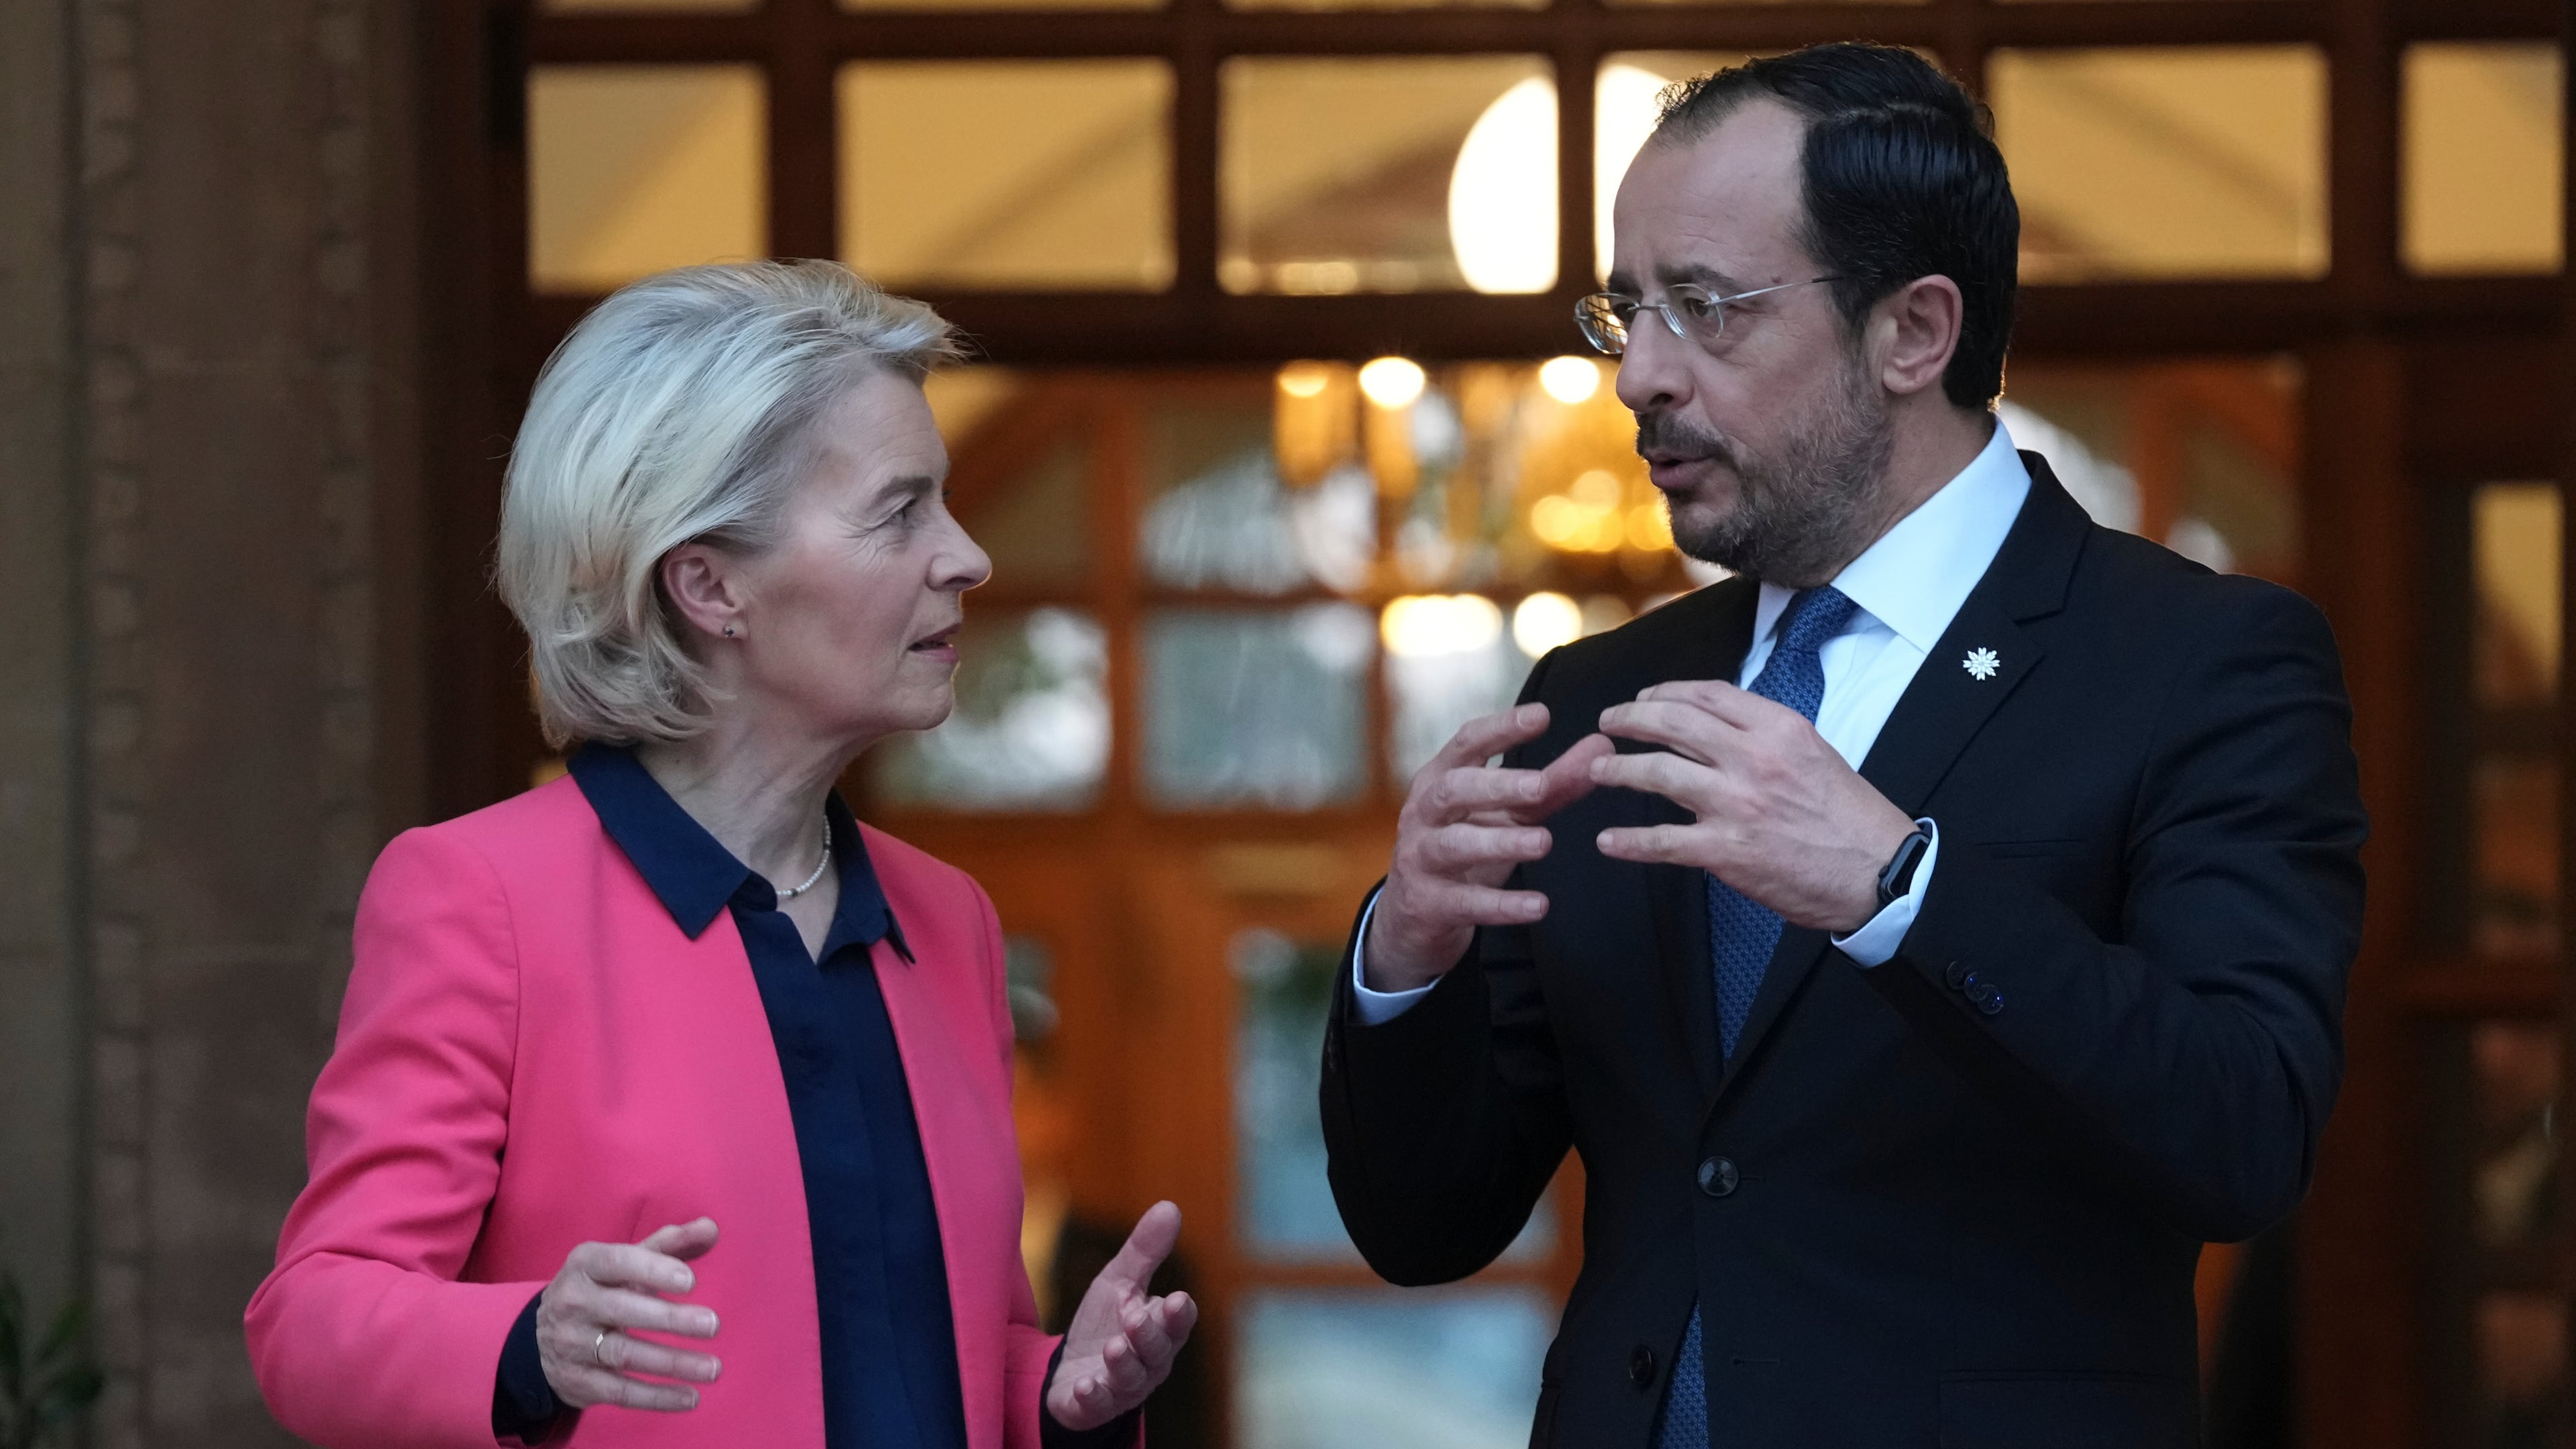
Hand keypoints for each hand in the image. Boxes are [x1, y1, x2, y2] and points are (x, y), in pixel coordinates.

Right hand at [535, 1218, 722, 1411]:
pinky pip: (620, 1391)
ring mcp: (571, 1344)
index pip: (617, 1262)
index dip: (653, 1270)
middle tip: (712, 1325)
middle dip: (670, 1319)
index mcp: (585, 1264)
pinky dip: (657, 1397)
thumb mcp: (627, 1261)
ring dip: (672, 1363)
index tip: (691, 1281)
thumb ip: (670, 1244)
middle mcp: (573, 1302)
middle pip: (623, 1310)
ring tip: (713, 1368)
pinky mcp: (578, 1381)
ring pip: (624, 1354)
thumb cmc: (602, 1288)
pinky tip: (690, 1397)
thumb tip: (711, 1228)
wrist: (544, 1337)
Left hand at [1047, 1202, 1198, 1430]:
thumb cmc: (1104, 1324)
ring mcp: (1122, 1388)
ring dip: (1124, 1364)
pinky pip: (1099, 1406)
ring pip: (1132, 1379)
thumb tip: (1170, 1206)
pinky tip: (1087, 1385)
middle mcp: (1149, 1363)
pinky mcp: (1094, 1406)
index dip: (1178, 1314)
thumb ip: (1144, 1251)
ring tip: (1113, 1347)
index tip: (1176, 1298)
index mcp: (1160, 1330)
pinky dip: (1094, 1397)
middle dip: (1149, 1336)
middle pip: (1158, 1352)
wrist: (1070, 1371)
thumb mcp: (1119, 1282)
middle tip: (1136, 1318)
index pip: (1177, 1322)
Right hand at [1366, 704, 1613, 991]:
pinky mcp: (1427, 904)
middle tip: (1541, 785)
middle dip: (1496, 785)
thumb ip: (1552, 784)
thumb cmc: (1466, 846)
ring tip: (1545, 842)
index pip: (1466, 743)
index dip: (1501, 728)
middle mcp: (1423, 813)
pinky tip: (1539, 906)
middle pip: (1453, 790)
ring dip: (1499, 842)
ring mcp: (1420, 858)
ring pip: (1454, 845)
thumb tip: (1603, 747)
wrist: (1415, 916)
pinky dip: (1502, 905)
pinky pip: (1465, 902)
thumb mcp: (1505, 813)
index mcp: (1440, 779)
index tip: (1542, 715)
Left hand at [1589, 681, 1914, 932]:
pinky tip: (1608, 841)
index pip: (1706, 694)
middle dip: (1629, 719)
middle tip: (1606, 723)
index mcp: (1778, 728)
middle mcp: (1753, 758)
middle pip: (1672, 722)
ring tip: (1596, 771)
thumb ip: (1764, 736)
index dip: (1663, 692)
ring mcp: (1736, 804)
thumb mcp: (1812, 752)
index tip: (1643, 698)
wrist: (1879, 872)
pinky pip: (1662, 841)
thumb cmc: (1850, 816)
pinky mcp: (1726, 851)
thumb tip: (1714, 726)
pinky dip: (1629, 842)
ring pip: (1657, 773)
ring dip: (1617, 770)